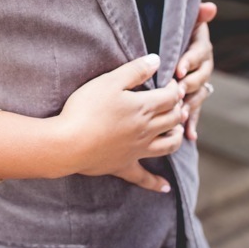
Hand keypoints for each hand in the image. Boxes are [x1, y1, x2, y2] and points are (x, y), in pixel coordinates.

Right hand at [59, 54, 186, 192]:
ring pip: (169, 145)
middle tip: (177, 101)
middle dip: (179, 108)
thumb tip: (156, 60)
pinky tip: (165, 187)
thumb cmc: (86, 109)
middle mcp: (146, 130)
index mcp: (143, 107)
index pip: (169, 97)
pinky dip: (156, 183)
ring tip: (178, 130)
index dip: (174, 88)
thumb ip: (135, 70)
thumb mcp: (109, 81)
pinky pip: (144, 177)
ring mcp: (137, 150)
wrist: (69, 143)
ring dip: (177, 136)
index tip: (171, 82)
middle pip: (173, 119)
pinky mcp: (124, 165)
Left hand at [175, 2, 216, 140]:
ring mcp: (199, 84)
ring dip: (190, 105)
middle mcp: (204, 67)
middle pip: (200, 78)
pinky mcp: (193, 97)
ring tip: (180, 114)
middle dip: (188, 85)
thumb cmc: (175, 32)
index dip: (189, 62)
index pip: (198, 55)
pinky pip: (194, 111)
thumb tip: (211, 6)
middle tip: (176, 92)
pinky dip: (192, 123)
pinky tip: (190, 136)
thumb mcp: (183, 22)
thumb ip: (196, 15)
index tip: (178, 69)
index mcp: (201, 48)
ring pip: (197, 96)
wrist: (170, 44)